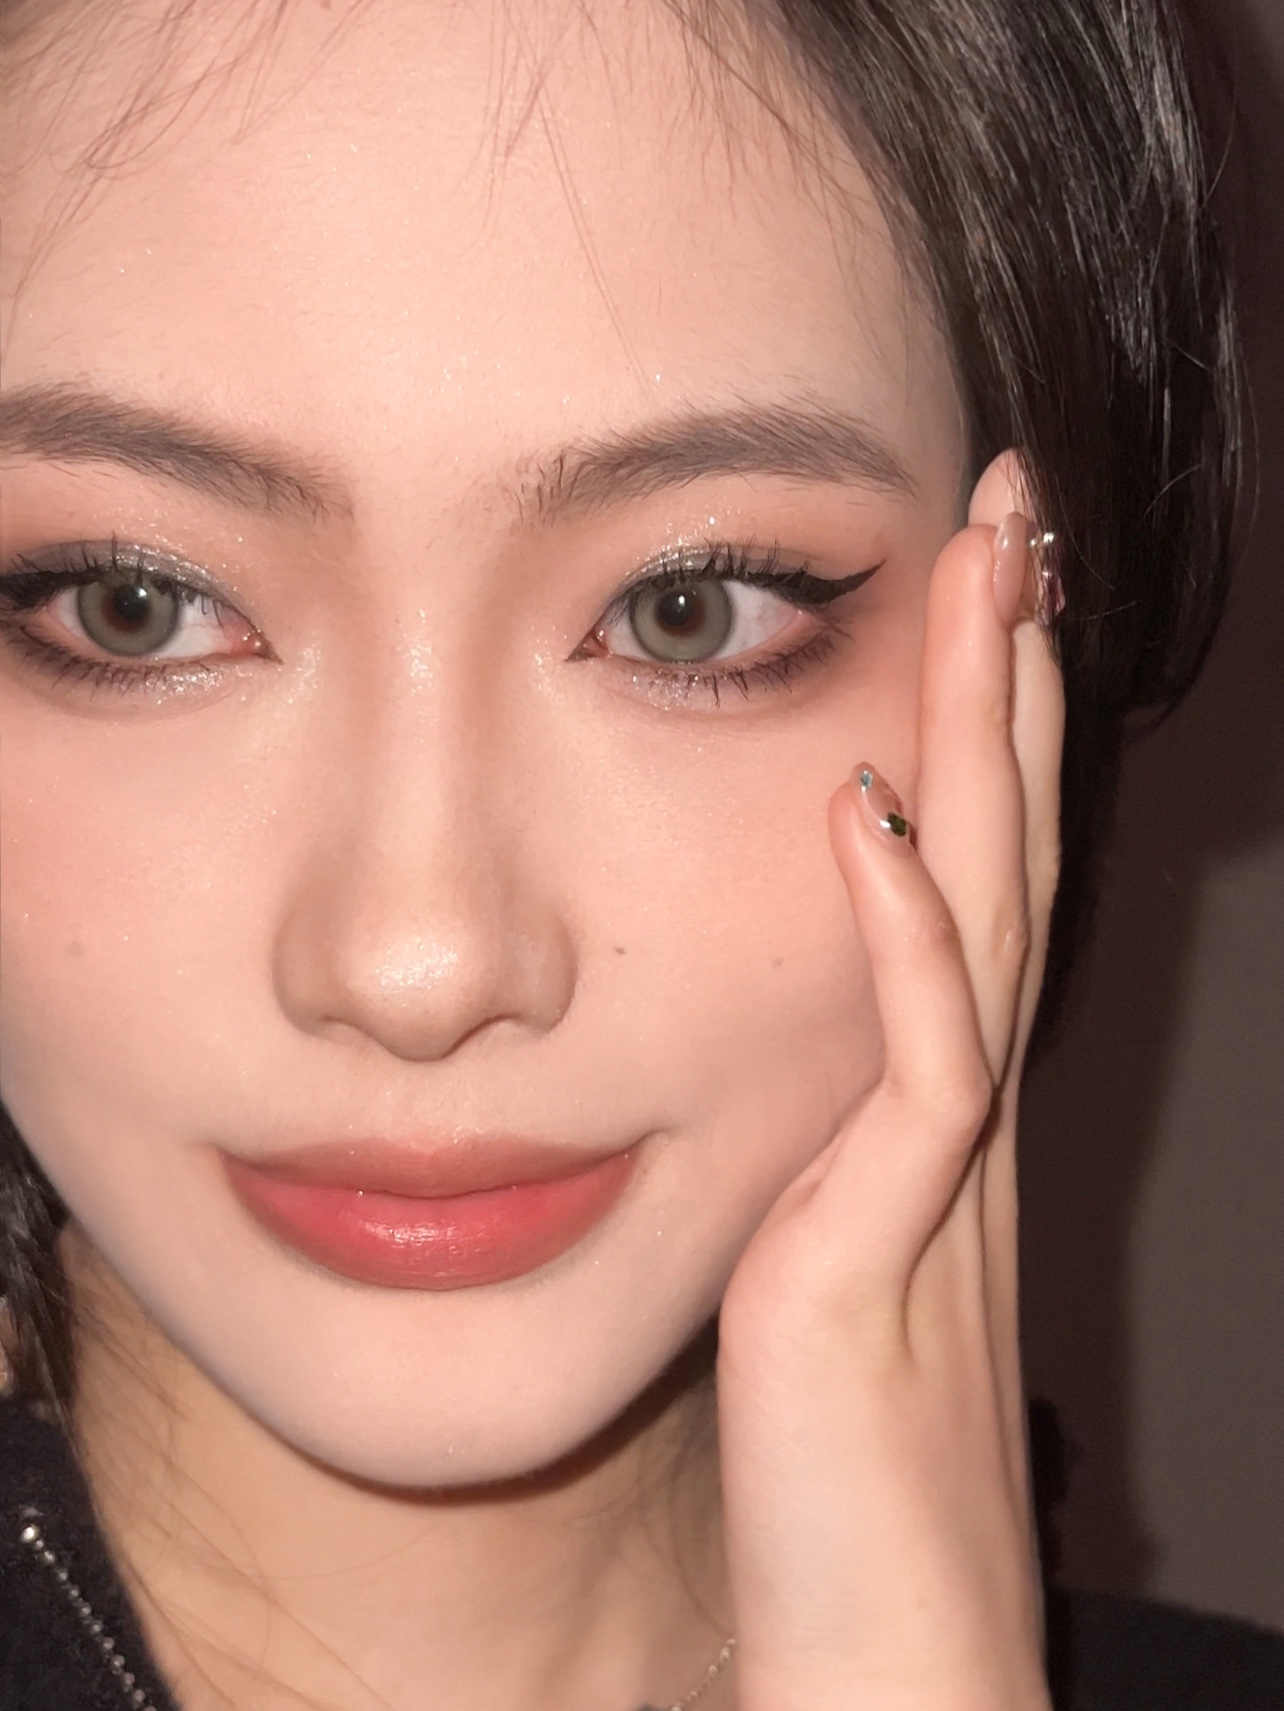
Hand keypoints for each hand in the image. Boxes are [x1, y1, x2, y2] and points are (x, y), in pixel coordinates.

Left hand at [716, 511, 1063, 1710]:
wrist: (897, 1676)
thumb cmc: (846, 1500)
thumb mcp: (828, 1280)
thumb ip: (819, 1167)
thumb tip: (775, 1080)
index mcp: (936, 1120)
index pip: (974, 882)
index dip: (981, 734)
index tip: (968, 592)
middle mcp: (960, 1124)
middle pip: (1002, 857)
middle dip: (1004, 680)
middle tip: (1008, 517)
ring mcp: (944, 1180)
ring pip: (982, 917)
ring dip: (978, 745)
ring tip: (982, 582)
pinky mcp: (892, 1252)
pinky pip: (914, 1063)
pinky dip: (899, 934)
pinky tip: (869, 813)